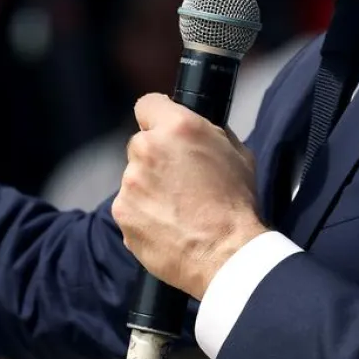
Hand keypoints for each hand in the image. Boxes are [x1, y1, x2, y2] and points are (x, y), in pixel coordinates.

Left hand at [112, 93, 266, 299]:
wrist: (227, 254)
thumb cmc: (236, 205)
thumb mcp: (237, 153)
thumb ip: (206, 133)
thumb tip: (193, 127)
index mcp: (177, 127)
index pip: (148, 104)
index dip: (157, 117)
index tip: (162, 130)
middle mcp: (147, 148)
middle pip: (141, 144)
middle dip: (156, 159)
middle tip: (180, 181)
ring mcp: (130, 182)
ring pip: (134, 177)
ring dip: (149, 188)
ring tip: (177, 210)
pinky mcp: (122, 212)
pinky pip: (129, 207)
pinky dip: (143, 215)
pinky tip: (167, 226)